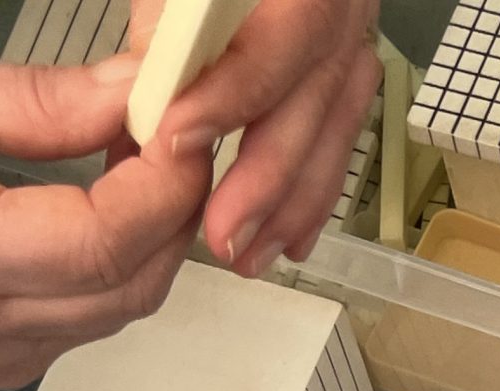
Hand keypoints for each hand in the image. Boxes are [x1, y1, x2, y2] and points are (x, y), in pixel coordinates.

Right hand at [0, 44, 208, 386]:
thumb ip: (36, 101)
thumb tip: (134, 94)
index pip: (96, 243)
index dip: (159, 188)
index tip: (184, 130)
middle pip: (127, 285)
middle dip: (172, 209)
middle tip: (179, 136)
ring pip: (124, 307)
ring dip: (155, 235)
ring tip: (144, 162)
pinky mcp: (15, 363)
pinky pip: (100, 317)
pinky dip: (125, 262)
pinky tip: (114, 209)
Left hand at [131, 0, 380, 277]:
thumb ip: (168, 21)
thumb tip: (149, 93)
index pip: (284, 36)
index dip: (234, 92)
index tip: (179, 138)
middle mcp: (342, 9)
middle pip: (315, 102)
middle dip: (267, 179)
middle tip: (222, 234)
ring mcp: (349, 45)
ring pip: (333, 134)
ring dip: (291, 207)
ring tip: (246, 256)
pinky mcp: (341, 78)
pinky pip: (336, 145)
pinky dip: (308, 198)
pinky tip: (286, 242)